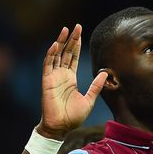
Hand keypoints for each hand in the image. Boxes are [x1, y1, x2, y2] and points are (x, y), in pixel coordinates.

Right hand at [39, 24, 107, 138]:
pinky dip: (51, 54)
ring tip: (65, 30)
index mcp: (71, 78)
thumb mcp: (90, 99)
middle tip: (76, 26)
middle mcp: (62, 75)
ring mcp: (53, 77)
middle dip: (71, 39)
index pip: (74, 57)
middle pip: (66, 52)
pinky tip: (55, 44)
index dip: (77, 45)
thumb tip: (105, 73)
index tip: (80, 33)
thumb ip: (96, 86)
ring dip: (60, 42)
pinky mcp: (47, 81)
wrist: (61, 127)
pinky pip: (48, 65)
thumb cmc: (74, 116)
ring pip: (56, 55)